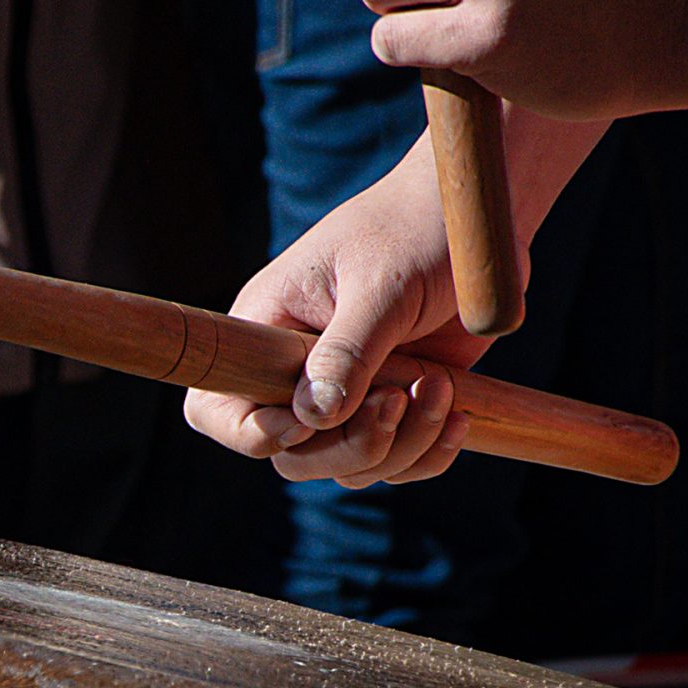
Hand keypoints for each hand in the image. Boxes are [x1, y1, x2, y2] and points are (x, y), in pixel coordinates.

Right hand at [182, 144, 488, 487]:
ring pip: (351, 466)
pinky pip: (399, 461)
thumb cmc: (413, 232)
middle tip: (398, 398)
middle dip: (350, 446)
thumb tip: (312, 418)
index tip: (303, 422)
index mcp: (268, 330)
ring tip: (439, 386)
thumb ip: (346, 352)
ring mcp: (350, 393)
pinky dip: (430, 452)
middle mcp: (298, 370)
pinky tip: (457, 412)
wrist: (472, 222)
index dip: (247, 431)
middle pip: (292, 455)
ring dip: (402, 445)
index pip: (215, 404)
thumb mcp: (379, 287)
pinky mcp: (397, 405)